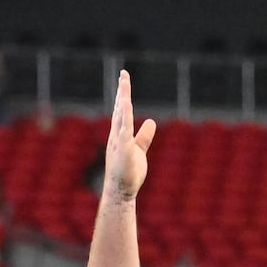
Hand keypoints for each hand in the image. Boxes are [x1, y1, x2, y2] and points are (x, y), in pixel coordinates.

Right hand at [104, 70, 156, 201]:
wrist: (121, 192)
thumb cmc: (128, 172)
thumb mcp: (139, 149)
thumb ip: (144, 135)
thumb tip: (150, 121)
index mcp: (119, 134)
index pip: (121, 110)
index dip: (123, 94)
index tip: (124, 78)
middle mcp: (117, 135)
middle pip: (120, 109)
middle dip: (122, 91)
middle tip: (124, 74)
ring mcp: (119, 142)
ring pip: (121, 116)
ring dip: (123, 99)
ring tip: (124, 82)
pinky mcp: (124, 151)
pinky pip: (124, 131)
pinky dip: (125, 117)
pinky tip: (126, 104)